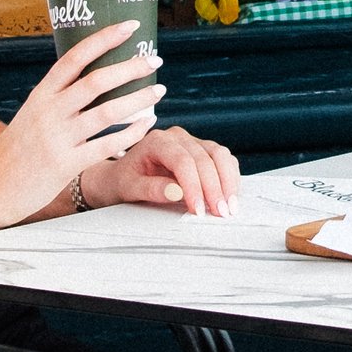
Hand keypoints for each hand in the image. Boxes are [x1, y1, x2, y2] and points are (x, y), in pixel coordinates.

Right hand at [0, 33, 163, 220]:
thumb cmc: (16, 150)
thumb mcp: (32, 113)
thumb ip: (59, 97)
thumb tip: (93, 79)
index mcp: (41, 94)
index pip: (75, 57)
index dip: (104, 38)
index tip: (129, 26)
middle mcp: (49, 111)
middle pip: (96, 81)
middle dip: (130, 67)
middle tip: (155, 58)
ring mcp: (57, 138)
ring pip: (107, 112)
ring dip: (138, 99)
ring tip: (159, 89)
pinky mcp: (65, 164)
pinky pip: (106, 145)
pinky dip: (130, 133)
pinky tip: (146, 125)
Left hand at [85, 128, 241, 217]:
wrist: (122, 176)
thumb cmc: (124, 181)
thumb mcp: (129, 188)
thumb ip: (151, 189)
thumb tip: (177, 192)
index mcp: (157, 141)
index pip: (183, 161)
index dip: (194, 186)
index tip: (199, 210)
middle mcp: (177, 137)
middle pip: (205, 158)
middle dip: (215, 188)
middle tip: (220, 213)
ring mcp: (192, 141)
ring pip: (219, 155)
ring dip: (228, 182)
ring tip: (229, 208)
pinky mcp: (203, 150)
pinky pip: (223, 160)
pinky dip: (230, 178)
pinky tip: (230, 197)